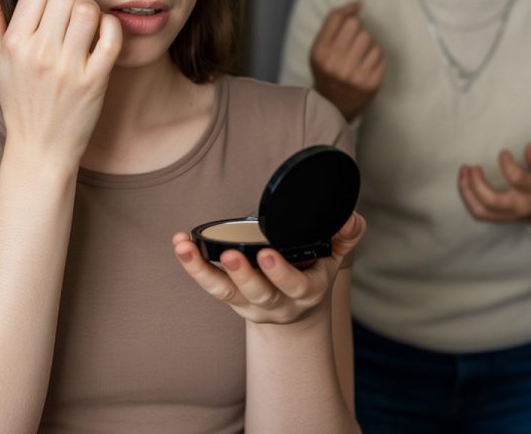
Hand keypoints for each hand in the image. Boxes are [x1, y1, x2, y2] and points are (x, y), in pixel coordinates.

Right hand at [0, 0, 122, 168]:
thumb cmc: (19, 100)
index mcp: (14, 42)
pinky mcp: (95, 82)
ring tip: (90, 1)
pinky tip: (107, 25)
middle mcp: (40, 51)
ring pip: (88, 11)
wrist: (41, 148)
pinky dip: (113, 26)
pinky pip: (111, 39)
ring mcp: (68, 67)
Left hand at [172, 213, 365, 323]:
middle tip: (230, 255)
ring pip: (225, 291)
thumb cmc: (313, 274)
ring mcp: (251, 303)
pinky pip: (209, 284)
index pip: (295, 286)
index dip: (281, 272)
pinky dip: (193, 265)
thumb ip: (346, 235)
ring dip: (201, 270)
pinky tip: (180, 244)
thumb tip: (349, 216)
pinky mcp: (231, 297)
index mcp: (306, 291)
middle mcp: (277, 303)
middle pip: (259, 293)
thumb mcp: (335, 257)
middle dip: (244, 275)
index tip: (267, 254)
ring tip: (184, 248)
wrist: (297, 314)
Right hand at [309, 2, 385, 120]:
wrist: (333, 107)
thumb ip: (332, 26)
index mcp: (319, 53)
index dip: (350, 9)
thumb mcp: (319, 50)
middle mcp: (334, 63)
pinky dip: (377, 56)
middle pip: (355, 25)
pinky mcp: (370, 83)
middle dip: (358, 28)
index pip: (337, 17)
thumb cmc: (327, 71)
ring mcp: (353, 75)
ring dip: (369, 43)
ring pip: (370, 39)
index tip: (357, 8)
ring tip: (361, 54)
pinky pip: (380, 55)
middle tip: (355, 39)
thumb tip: (358, 3)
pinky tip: (368, 64)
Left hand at [458, 143, 530, 231]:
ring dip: (466, 191)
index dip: (507, 164)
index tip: (503, 152)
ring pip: (480, 211)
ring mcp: (508, 215)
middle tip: (472, 166)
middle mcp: (520, 206)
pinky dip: (467, 197)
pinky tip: (464, 181)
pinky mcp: (498, 218)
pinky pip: (478, 213)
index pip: (518, 179)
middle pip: (492, 200)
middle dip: (477, 183)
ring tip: (463, 170)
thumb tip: (530, 147)